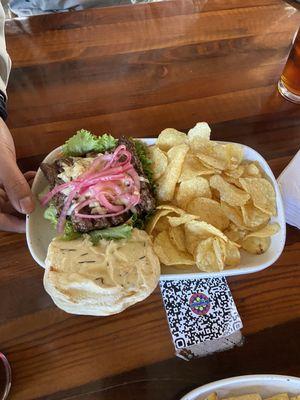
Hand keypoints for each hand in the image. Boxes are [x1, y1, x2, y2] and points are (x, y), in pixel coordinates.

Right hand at [0, 118, 34, 232]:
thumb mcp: (2, 163)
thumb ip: (14, 185)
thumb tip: (27, 209)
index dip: (14, 225)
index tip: (33, 224)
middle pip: (4, 211)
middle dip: (24, 210)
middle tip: (44, 208)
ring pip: (9, 200)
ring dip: (25, 196)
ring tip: (42, 192)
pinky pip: (10, 187)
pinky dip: (22, 185)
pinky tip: (33, 178)